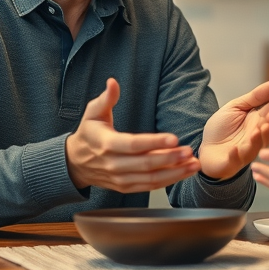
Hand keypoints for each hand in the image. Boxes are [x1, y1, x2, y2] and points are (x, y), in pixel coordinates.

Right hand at [65, 78, 200, 190]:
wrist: (75, 163)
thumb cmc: (89, 134)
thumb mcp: (93, 113)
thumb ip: (106, 98)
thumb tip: (113, 82)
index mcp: (106, 144)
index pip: (133, 144)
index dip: (154, 142)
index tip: (174, 138)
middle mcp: (113, 164)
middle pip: (145, 164)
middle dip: (170, 158)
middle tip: (189, 151)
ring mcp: (119, 179)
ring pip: (150, 178)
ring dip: (174, 173)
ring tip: (193, 165)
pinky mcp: (125, 187)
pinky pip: (149, 186)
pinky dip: (168, 181)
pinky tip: (183, 173)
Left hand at [198, 79, 268, 179]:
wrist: (205, 148)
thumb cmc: (222, 128)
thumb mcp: (236, 106)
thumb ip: (256, 97)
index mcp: (259, 123)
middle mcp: (257, 138)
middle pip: (268, 131)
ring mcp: (246, 151)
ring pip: (257, 147)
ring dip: (259, 139)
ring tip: (259, 128)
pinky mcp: (233, 162)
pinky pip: (237, 160)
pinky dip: (237, 155)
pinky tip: (235, 149)